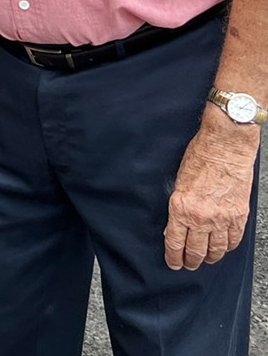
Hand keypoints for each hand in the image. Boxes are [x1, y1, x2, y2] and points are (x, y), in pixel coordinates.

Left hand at [164, 112, 258, 269]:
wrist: (225, 148)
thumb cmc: (199, 158)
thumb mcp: (178, 182)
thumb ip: (178, 205)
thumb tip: (176, 224)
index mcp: (180, 208)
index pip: (174, 241)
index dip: (173, 256)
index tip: (173, 263)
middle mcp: (201, 218)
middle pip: (195, 250)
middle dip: (191, 261)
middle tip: (188, 265)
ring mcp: (222, 219)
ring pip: (216, 250)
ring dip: (209, 257)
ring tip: (205, 260)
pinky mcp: (239, 216)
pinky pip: (233, 241)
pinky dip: (227, 247)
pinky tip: (222, 248)